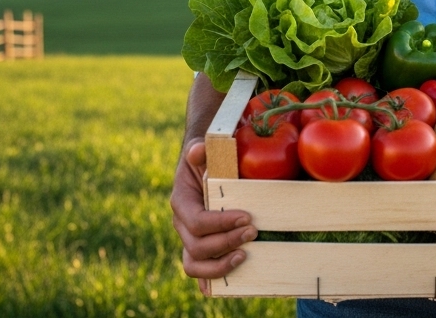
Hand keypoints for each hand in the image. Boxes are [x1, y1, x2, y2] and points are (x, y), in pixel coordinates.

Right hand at [170, 138, 256, 293]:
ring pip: (195, 264)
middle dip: (227, 242)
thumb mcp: (203, 149)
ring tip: (246, 256)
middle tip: (254, 232)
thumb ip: (200, 149)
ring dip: (220, 265)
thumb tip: (198, 150)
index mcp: (182, 202)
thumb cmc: (206, 157)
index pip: (197, 221)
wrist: (203, 165)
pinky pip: (200, 270)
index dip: (220, 224)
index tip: (246, 218)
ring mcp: (189, 239)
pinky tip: (228, 286)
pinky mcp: (200, 247)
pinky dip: (211, 281)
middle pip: (198, 246)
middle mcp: (182, 224)